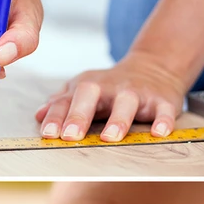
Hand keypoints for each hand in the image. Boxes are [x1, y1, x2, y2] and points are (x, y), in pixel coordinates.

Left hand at [35, 51, 187, 140]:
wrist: (154, 67)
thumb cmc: (111, 87)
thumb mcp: (84, 90)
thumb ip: (62, 103)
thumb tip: (39, 115)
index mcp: (86, 86)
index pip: (66, 101)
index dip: (56, 117)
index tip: (48, 133)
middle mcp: (109, 87)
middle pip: (90, 95)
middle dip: (79, 115)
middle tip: (70, 135)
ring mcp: (136, 92)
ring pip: (126, 102)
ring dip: (118, 120)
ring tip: (110, 137)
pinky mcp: (162, 100)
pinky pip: (164, 110)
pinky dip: (163, 121)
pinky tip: (159, 133)